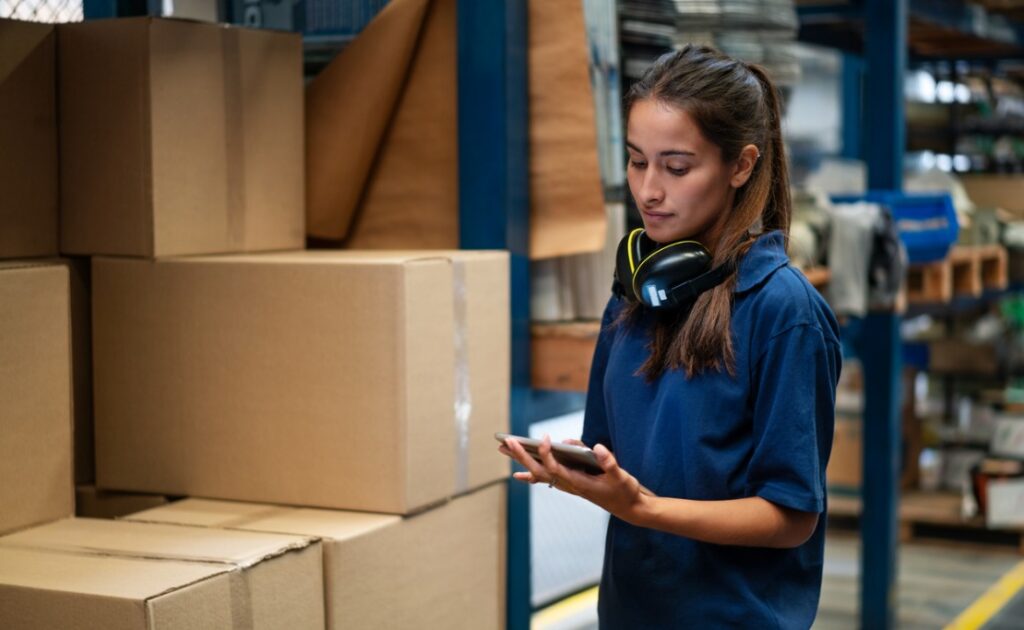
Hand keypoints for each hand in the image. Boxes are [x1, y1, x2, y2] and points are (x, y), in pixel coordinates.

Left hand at [497, 435, 651, 524]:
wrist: (630, 508)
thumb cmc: (626, 491)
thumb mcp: (622, 476)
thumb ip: (609, 462)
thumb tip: (596, 447)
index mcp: (579, 483)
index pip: (555, 468)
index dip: (547, 453)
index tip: (545, 438)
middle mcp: (570, 485)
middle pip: (539, 471)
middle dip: (522, 455)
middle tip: (506, 442)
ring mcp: (569, 485)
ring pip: (540, 473)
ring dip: (522, 461)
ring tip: (505, 449)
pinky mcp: (571, 484)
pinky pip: (547, 479)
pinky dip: (532, 476)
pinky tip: (520, 475)